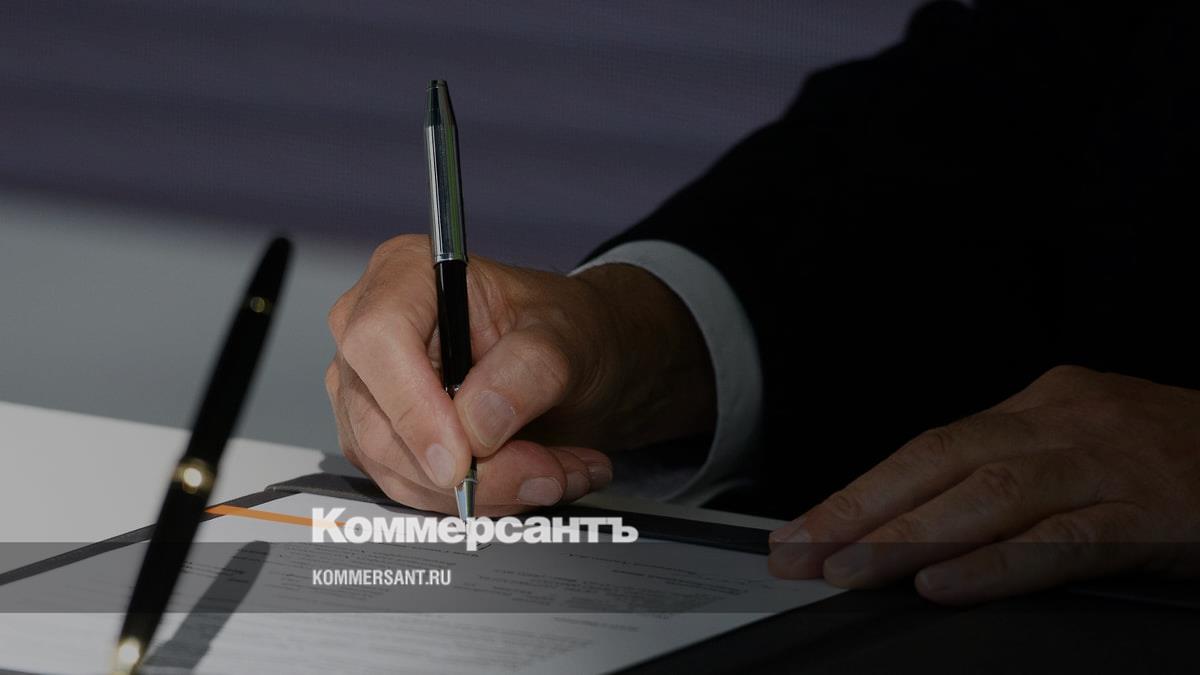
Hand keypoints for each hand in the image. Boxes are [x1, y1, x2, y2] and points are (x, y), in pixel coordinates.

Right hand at [325, 235, 713, 514]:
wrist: (575, 360)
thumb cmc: (565, 326)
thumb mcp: (570, 334)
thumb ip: (530, 369)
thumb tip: (477, 424)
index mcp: (406, 274)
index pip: (378, 341)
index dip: (413, 408)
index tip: (463, 458)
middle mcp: (370, 329)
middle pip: (383, 421)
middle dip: (474, 467)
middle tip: (549, 473)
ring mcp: (368, 389)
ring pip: (399, 469)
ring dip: (490, 489)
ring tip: (560, 472)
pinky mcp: (379, 439)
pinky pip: (414, 490)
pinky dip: (481, 499)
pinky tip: (533, 478)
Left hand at [768, 365, 1199, 603]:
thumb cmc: (1180, 461)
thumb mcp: (1088, 447)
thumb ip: (1014, 478)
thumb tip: (925, 529)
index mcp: (1042, 406)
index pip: (929, 447)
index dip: (861, 492)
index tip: (803, 530)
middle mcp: (1063, 422)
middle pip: (939, 461)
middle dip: (859, 511)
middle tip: (799, 552)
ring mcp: (1107, 463)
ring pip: (988, 495)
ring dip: (908, 537)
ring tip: (849, 570)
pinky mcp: (1150, 512)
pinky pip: (1061, 539)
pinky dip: (997, 563)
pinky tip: (944, 585)